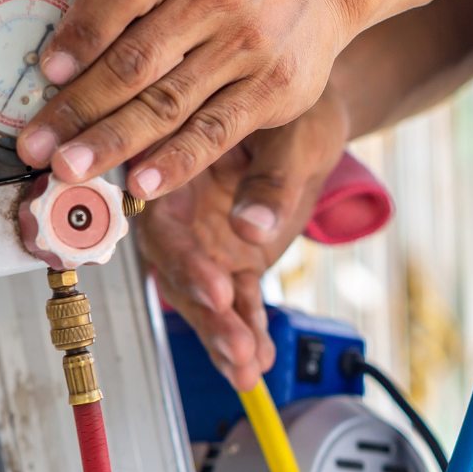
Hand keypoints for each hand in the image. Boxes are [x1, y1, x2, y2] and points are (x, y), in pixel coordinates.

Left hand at [15, 0, 356, 201]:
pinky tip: (140, 182)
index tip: (47, 70)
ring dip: (113, 142)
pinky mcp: (271, 90)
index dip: (82, 30)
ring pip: (168, 102)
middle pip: (135, 60)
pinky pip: (213, 132)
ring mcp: (246, 47)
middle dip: (78, 109)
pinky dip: (174, 162)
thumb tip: (57, 71)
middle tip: (36, 146)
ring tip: (72, 169)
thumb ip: (123, 9)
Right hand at [138, 92, 348, 389]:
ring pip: (203, 297)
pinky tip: (259, 360)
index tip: (214, 289)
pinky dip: (247, 332)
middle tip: (235, 344)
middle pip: (178, 271)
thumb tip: (253, 229)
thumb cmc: (288, 104)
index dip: (185, 260)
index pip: (166, 221)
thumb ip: (271, 179)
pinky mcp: (234, 260)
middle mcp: (180, 209)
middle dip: (206, 314)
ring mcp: (206, 240)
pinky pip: (237, 303)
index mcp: (175, 166)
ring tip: (247, 367)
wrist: (306, 109)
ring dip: (223, 334)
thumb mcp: (290, 133)